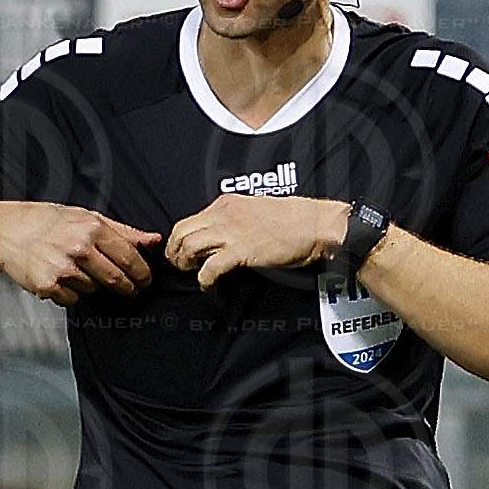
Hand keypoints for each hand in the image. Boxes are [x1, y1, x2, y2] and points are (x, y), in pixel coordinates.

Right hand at [0, 204, 158, 305]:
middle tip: (130, 290)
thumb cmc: (48, 222)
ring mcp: (63, 268)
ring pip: (93, 289)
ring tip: (76, 270)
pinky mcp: (49, 285)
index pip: (129, 257)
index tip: (145, 280)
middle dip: (127, 288)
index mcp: (92, 228)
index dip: (142, 273)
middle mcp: (79, 248)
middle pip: (116, 279)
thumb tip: (153, 240)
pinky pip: (73, 298)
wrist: (7, 231)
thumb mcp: (86, 217)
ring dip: (92, 285)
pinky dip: (71, 292)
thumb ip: (122, 231)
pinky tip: (61, 277)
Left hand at [164, 194, 347, 288]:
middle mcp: (225, 215)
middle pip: (181, 232)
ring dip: (185, 263)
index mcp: (227, 204)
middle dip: (174, 251)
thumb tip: (218, 235)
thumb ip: (232, 221)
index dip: (179, 239)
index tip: (180, 251)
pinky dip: (204, 279)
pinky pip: (210, 267)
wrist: (315, 224)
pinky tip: (207, 284)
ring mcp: (232, 232)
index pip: (189, 220)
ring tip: (191, 272)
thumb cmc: (292, 219)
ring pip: (189, 247)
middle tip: (178, 264)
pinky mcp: (242, 251)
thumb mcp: (253, 211)